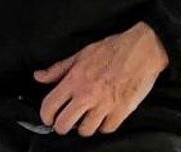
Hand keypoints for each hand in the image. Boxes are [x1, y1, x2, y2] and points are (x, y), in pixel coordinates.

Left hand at [35, 22, 168, 136]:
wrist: (141, 51)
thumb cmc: (111, 50)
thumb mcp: (80, 55)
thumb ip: (58, 69)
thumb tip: (38, 76)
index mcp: (74, 80)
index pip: (50, 105)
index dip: (45, 116)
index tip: (48, 118)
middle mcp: (87, 95)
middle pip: (64, 124)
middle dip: (62, 126)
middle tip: (67, 122)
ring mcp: (105, 105)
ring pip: (86, 130)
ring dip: (84, 127)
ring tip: (86, 119)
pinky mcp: (122, 111)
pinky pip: (107, 129)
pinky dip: (104, 126)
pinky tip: (104, 117)